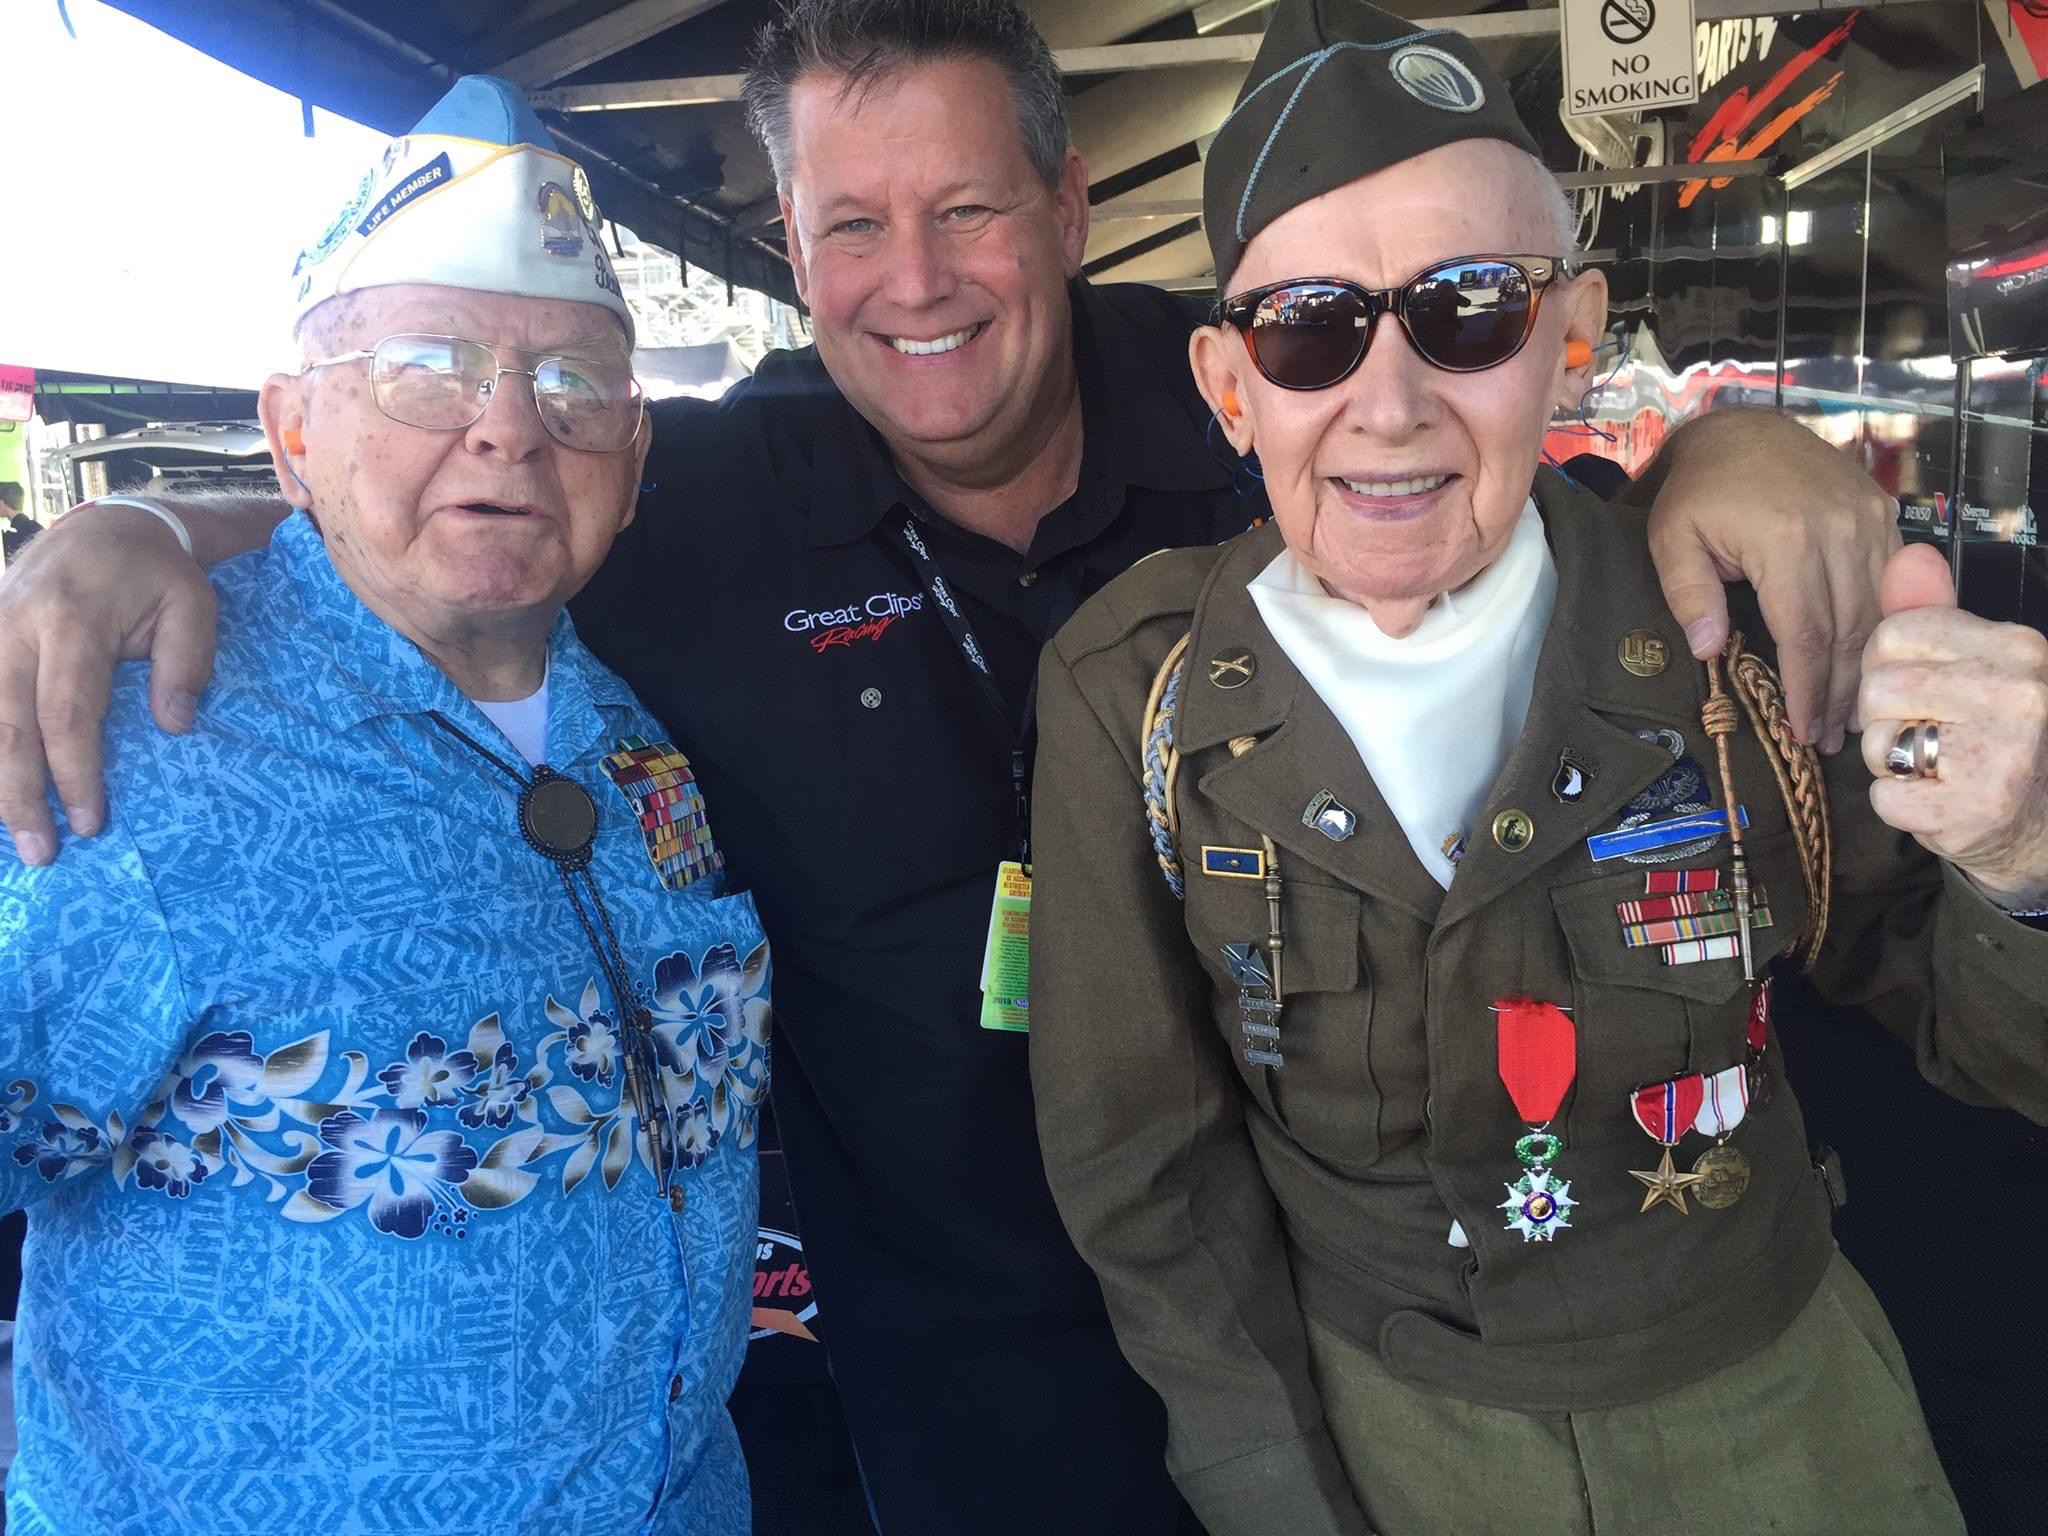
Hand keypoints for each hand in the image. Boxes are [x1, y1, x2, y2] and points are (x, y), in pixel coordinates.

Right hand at [0, 504, 217, 864]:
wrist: (107, 524)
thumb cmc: (157, 574)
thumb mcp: (193, 605)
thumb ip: (185, 664)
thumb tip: (173, 727)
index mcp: (70, 621)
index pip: (66, 713)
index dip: (74, 773)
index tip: (90, 822)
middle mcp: (14, 627)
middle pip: (5, 724)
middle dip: (18, 794)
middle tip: (41, 852)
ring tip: (11, 835)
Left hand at [1643, 407, 1898, 751]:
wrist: (1739, 428)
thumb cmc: (1698, 491)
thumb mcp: (1672, 539)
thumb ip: (1689, 596)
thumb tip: (1710, 653)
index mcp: (1787, 540)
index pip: (1807, 634)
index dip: (1807, 689)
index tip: (1802, 732)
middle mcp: (1839, 530)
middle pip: (1850, 630)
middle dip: (1841, 692)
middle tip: (1830, 739)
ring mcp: (1868, 518)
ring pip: (1877, 610)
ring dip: (1866, 666)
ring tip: (1850, 715)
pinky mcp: (1881, 511)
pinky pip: (1890, 580)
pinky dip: (1884, 624)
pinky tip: (1871, 660)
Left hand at [1858, 543, 2047, 908]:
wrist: (2041, 817)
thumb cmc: (1996, 734)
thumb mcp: (1977, 663)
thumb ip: (1934, 613)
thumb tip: (1909, 557)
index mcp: (2015, 647)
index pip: (1896, 633)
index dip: (1884, 664)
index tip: (1915, 687)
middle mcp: (2016, 693)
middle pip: (1878, 687)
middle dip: (1883, 717)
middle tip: (1926, 733)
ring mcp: (2001, 754)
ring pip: (1878, 742)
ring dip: (1889, 760)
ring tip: (1934, 765)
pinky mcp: (1975, 809)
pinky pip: (1884, 796)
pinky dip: (1899, 805)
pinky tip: (1938, 800)